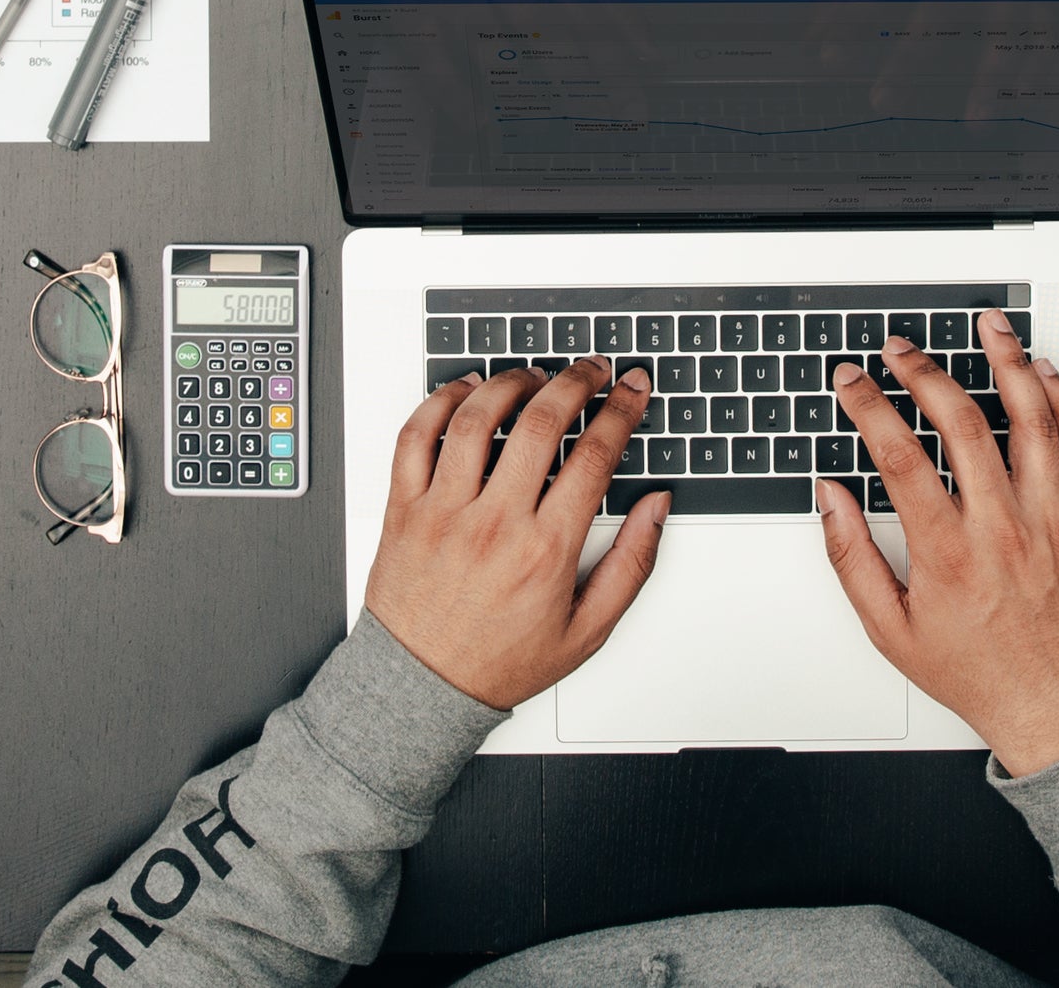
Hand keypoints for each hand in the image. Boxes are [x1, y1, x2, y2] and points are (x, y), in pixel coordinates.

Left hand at [364, 359, 666, 707]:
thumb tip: (655, 507)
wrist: (421, 688)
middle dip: (576, 381)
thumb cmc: (499, 661)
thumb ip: (631, 564)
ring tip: (534, 375)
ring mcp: (443, 512)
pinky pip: (415, 436)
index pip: (594, 455)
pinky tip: (465, 390)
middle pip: (540, 422)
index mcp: (545, 550)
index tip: (632, 389)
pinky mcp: (403, 509)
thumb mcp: (587, 630)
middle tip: (591, 370)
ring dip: (511, 382)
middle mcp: (493, 524)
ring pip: (476, 418)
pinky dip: (440, 401)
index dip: (622, 410)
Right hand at [817, 311, 1058, 774]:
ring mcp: (1047, 519)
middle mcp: (1002, 527)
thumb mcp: (890, 630)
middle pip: (963, 423)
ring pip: (1033, 421)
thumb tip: (830, 500)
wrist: (1051, 706)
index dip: (869, 406)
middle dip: (924, 372)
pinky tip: (1044, 376)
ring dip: (1008, 364)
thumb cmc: (976, 671)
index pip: (900, 455)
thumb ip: (852, 558)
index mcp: (949, 552)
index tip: (852, 381)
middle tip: (900, 349)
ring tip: (987, 328)